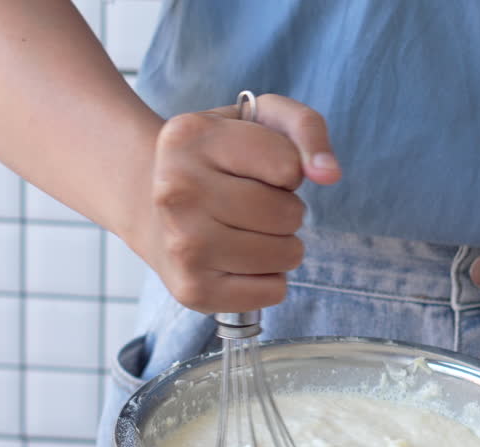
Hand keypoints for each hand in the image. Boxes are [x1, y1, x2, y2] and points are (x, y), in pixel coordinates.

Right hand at [127, 94, 341, 313]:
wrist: (150, 205)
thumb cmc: (217, 160)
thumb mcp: (258, 120)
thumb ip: (305, 127)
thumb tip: (329, 172)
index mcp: (189, 138)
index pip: (289, 166)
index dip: (288, 170)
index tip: (256, 169)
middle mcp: (176, 192)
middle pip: (289, 214)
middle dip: (287, 210)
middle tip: (252, 205)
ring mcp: (182, 246)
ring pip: (286, 255)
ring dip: (281, 245)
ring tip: (247, 232)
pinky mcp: (193, 290)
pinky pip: (273, 292)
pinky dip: (269, 279)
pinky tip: (240, 261)